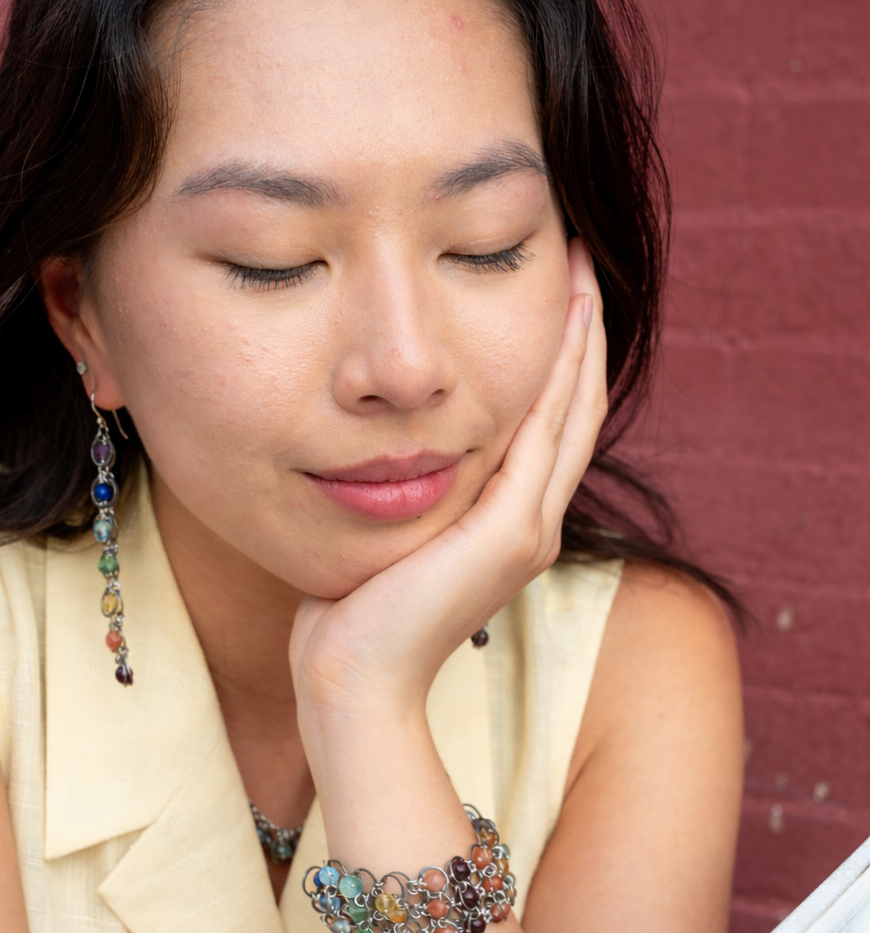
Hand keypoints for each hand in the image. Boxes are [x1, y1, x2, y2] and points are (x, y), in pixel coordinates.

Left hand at [291, 239, 606, 724]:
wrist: (353, 679)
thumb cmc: (352, 615)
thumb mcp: (389, 535)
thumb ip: (405, 490)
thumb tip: (379, 444)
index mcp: (508, 525)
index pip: (549, 424)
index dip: (559, 355)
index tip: (549, 287)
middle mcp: (533, 524)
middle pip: (575, 407)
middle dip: (580, 329)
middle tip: (577, 253)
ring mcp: (529, 529)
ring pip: (572, 410)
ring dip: (580, 334)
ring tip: (577, 262)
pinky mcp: (509, 531)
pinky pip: (544, 431)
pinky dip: (558, 369)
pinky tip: (558, 313)